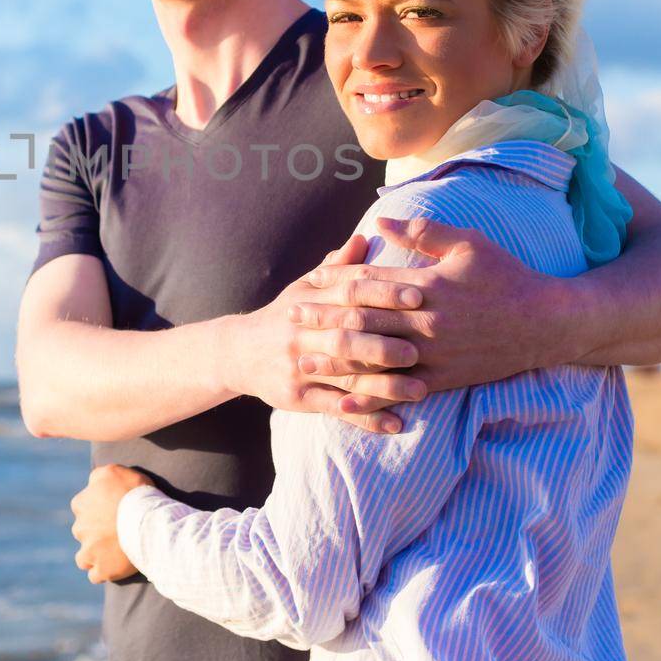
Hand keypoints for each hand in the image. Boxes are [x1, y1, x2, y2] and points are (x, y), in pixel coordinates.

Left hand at [70, 464, 151, 583]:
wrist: (147, 521)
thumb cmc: (134, 493)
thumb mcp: (113, 471)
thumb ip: (98, 477)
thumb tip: (92, 484)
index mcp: (81, 504)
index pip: (82, 507)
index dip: (97, 509)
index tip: (111, 511)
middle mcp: (80, 528)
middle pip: (83, 532)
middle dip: (95, 533)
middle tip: (116, 531)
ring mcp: (89, 551)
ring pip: (84, 557)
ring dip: (94, 555)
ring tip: (113, 553)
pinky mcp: (102, 570)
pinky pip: (95, 575)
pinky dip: (103, 572)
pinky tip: (114, 567)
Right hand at [220, 232, 427, 432]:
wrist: (238, 352)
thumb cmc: (284, 316)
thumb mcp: (304, 287)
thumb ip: (337, 266)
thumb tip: (366, 237)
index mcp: (310, 301)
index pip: (349, 293)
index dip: (383, 293)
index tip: (418, 295)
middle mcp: (303, 333)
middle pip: (346, 336)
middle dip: (384, 343)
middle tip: (422, 348)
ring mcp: (300, 367)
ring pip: (345, 376)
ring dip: (384, 386)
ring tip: (421, 390)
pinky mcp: (299, 397)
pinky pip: (336, 408)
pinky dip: (366, 417)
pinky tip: (395, 423)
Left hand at [328, 216, 569, 391]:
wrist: (546, 323)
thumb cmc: (506, 276)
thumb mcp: (468, 243)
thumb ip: (421, 233)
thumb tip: (378, 221)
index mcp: (428, 287)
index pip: (370, 285)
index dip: (335, 284)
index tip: (308, 284)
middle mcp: (426, 323)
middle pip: (363, 323)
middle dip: (324, 322)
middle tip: (292, 320)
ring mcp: (434, 355)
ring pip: (375, 360)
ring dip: (337, 362)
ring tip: (304, 361)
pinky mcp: (444, 380)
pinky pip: (399, 392)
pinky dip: (370, 398)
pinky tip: (344, 403)